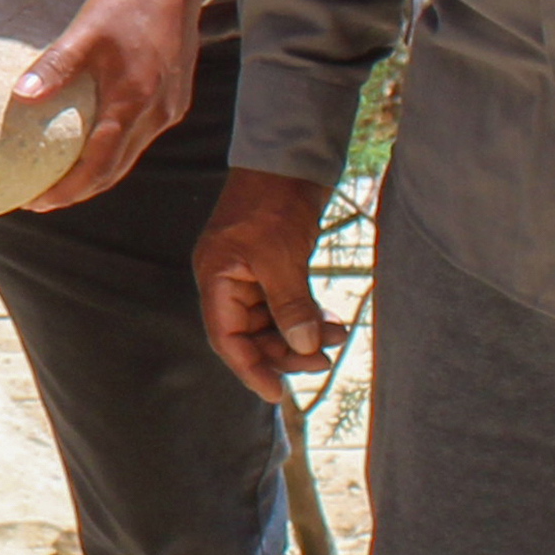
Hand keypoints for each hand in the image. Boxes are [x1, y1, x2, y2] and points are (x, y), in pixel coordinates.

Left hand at [14, 0, 207, 210]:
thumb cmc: (127, 0)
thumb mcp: (85, 30)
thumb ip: (55, 65)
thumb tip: (20, 96)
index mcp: (133, 100)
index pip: (98, 165)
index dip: (67, 190)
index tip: (35, 202)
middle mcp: (156, 113)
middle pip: (115, 171)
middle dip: (79, 191)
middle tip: (41, 199)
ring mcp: (169, 108)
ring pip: (129, 157)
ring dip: (97, 174)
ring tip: (62, 179)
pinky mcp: (175, 99)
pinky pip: (141, 137)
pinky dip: (115, 151)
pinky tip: (93, 144)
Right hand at [192, 166, 342, 401]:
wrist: (288, 160)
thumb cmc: (273, 202)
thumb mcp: (280, 256)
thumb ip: (289, 305)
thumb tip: (304, 346)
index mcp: (216, 278)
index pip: (226, 338)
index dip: (250, 368)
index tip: (277, 394)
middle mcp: (229, 281)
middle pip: (251, 335)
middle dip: (285, 351)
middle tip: (323, 360)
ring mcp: (251, 274)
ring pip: (273, 322)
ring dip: (303, 335)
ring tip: (338, 337)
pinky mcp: (274, 266)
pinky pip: (287, 305)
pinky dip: (308, 317)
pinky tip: (333, 321)